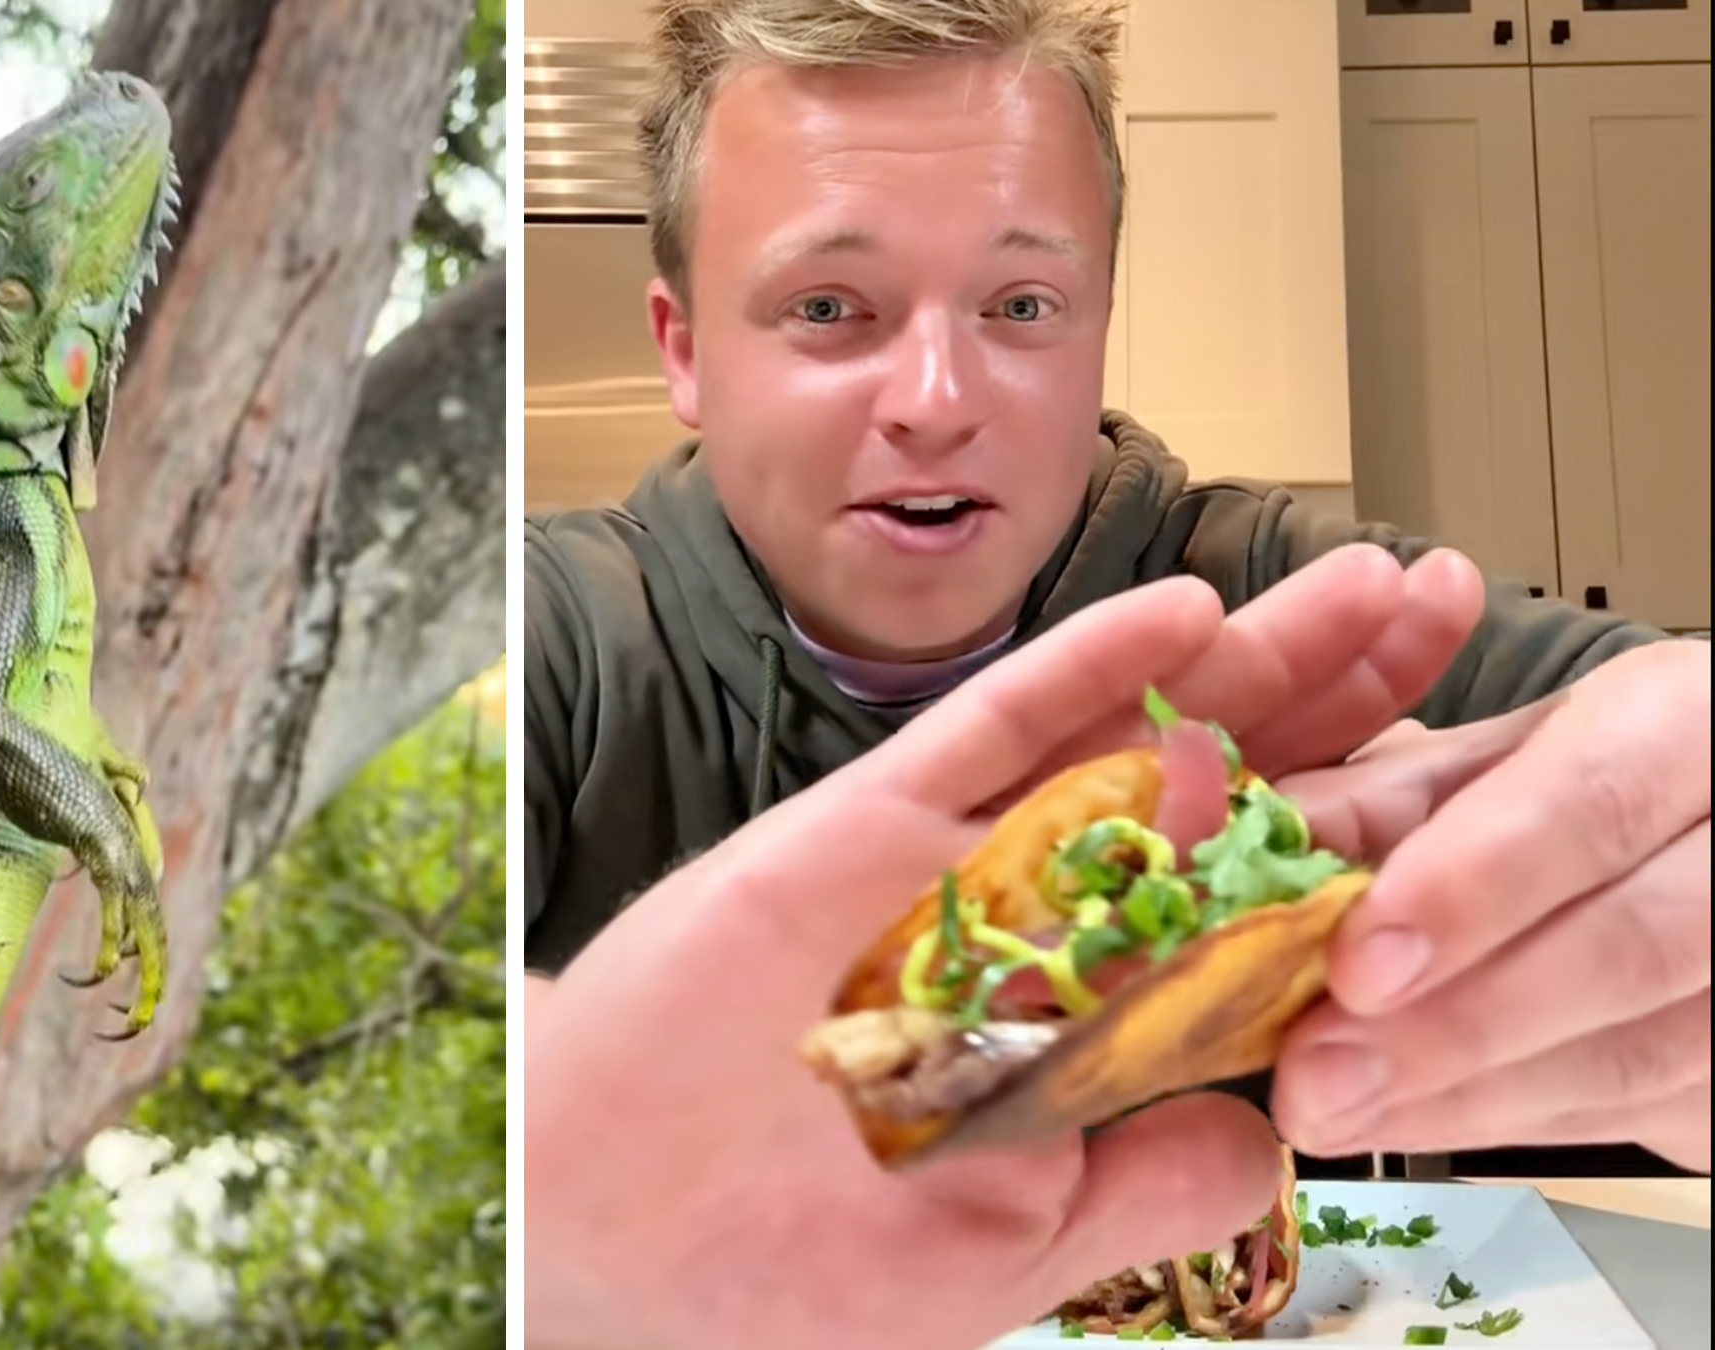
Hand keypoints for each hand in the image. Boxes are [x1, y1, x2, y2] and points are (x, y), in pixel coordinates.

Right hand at [528, 574, 1414, 1349]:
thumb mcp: (993, 1258)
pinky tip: (1183, 615)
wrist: (591, 1222)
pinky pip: (987, 734)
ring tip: (1365, 589)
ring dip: (1247, 668)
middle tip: (1436, 612)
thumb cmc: (765, 1272)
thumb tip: (1278, 1143)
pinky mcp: (861, 829)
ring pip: (1123, 746)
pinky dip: (1083, 672)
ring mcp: (949, 873)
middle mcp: (1025, 937)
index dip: (1356, 850)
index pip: (1242, 924)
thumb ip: (1133, 1189)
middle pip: (1212, 804)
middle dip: (1330, 712)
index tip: (1461, 795)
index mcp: (1064, 1039)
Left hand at [1269, 639, 1710, 1173]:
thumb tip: (1262, 838)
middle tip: (1314, 1076)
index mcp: (1689, 721)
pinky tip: (1408, 1119)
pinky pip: (1644, 1111)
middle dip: (1455, 1023)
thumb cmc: (1606, 778)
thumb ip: (1394, 796)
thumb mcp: (1510, 752)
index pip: (1592, 803)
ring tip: (1333, 1109)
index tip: (1356, 964)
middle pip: (1631, 945)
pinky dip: (1511, 1121)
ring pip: (1644, 1051)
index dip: (1472, 889)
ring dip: (1469, 1094)